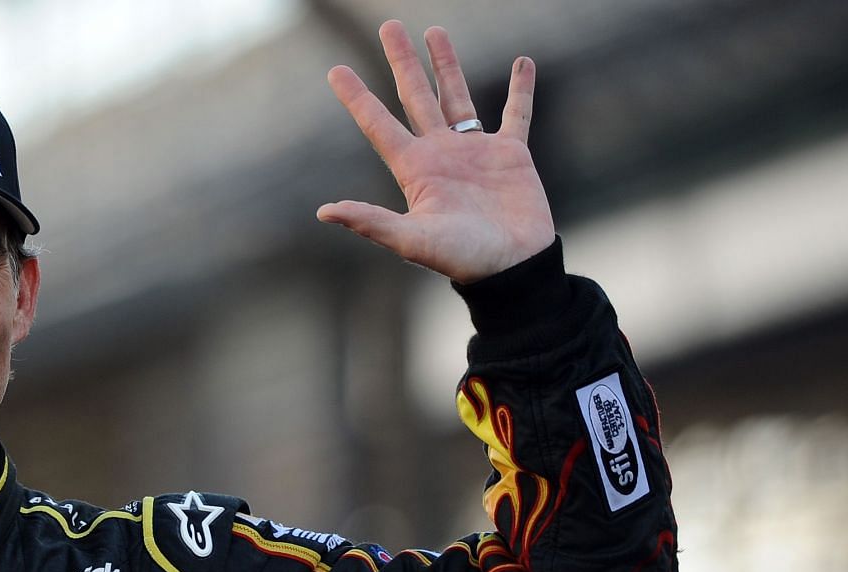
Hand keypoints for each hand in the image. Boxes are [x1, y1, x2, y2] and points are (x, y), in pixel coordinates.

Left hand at [317, 21, 553, 282]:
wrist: (512, 268)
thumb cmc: (462, 259)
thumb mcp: (411, 240)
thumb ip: (371, 221)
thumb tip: (324, 212)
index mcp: (415, 169)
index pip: (378, 124)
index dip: (357, 97)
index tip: (335, 70)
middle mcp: (440, 154)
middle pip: (415, 97)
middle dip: (402, 62)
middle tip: (389, 26)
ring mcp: (475, 151)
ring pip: (456, 96)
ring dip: (446, 64)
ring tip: (434, 31)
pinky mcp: (512, 154)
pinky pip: (517, 113)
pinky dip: (521, 89)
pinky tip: (523, 62)